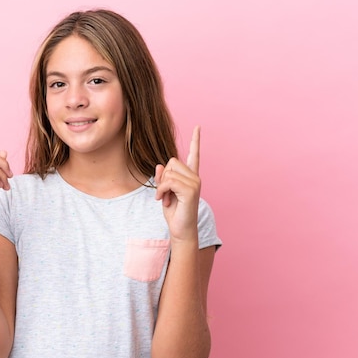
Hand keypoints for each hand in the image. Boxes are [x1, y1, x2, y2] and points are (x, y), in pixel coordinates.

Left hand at [155, 126, 200, 241]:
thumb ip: (162, 178)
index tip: (198, 127)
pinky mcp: (191, 190)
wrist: (180, 230)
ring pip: (169, 172)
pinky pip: (169, 181)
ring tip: (165, 199)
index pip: (194, 155)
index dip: (195, 141)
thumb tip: (160, 165)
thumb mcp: (164, 192)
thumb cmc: (174, 212)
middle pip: (172, 161)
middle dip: (162, 177)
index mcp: (190, 176)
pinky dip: (161, 190)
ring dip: (161, 186)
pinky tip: (163, 200)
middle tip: (164, 194)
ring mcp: (195, 183)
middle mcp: (195, 177)